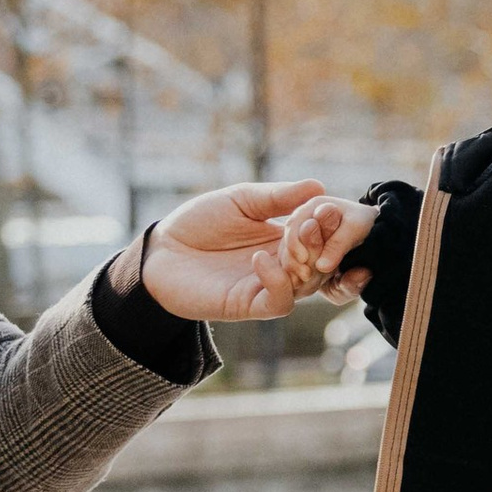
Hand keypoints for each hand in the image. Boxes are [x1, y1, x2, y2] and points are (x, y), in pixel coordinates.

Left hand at [129, 180, 373, 321]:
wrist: (160, 250)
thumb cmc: (199, 222)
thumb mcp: (242, 200)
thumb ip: (278, 196)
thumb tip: (319, 186)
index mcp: (286, 238)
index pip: (324, 236)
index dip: (331, 224)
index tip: (328, 207)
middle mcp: (284, 265)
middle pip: (324, 261)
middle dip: (323, 242)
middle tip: (311, 223)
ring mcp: (268, 286)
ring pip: (309, 284)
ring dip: (306, 260)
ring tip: (292, 238)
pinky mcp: (249, 305)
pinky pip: (280, 302)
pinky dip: (278, 281)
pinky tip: (261, 258)